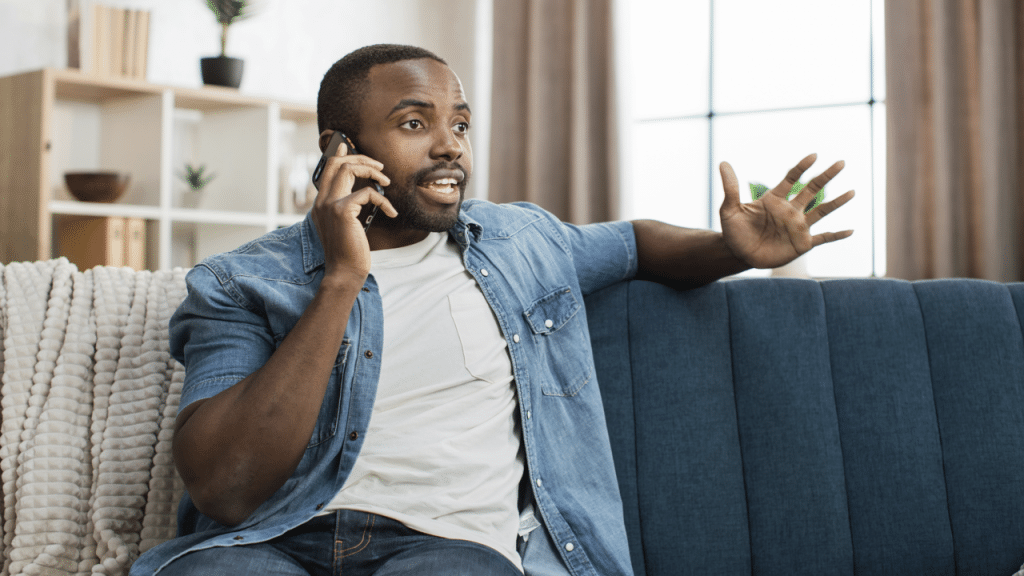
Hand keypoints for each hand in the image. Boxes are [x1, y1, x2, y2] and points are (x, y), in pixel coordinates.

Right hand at [311, 139, 396, 279]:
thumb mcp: (345, 226)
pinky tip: (391, 212)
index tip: (346, 144)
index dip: (337, 155)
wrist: (344, 271)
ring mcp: (329, 205)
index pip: (326, 170)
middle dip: (361, 158)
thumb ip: (347, 207)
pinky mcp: (342, 211)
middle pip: (337, 163)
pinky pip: (367, 193)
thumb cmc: (349, 252)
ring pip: (348, 169)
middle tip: (379, 167)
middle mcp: (321, 201)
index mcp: (321, 204)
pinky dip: (383, 200)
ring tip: (386, 182)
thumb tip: (359, 193)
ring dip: (372, 171)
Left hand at [719, 153, 854, 268]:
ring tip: (852, 192)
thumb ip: (731, 187)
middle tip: (841, 162)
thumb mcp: (730, 209)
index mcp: (775, 199)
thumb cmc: (734, 230)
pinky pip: (823, 238)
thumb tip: (723, 163)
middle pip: (812, 189)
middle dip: (826, 176)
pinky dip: (836, 235)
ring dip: (837, 202)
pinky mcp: (801, 243)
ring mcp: (798, 226)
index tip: (814, 155)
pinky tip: (850, 231)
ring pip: (822, 211)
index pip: (791, 178)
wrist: (737, 254)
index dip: (802, 167)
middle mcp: (790, 210)